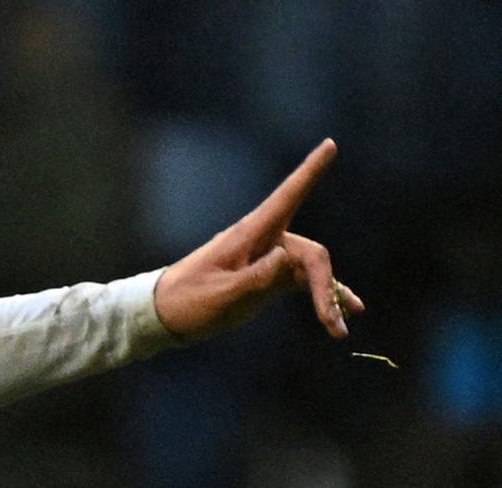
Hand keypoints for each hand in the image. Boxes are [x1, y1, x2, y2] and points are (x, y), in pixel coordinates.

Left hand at [153, 139, 364, 343]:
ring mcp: (268, 260)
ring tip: (339, 328)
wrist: (162, 317)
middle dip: (325, 286)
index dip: (310, 171)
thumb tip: (288, 258)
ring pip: (310, 272)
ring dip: (327, 297)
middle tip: (331, 321)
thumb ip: (257, 278)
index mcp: (250, 234)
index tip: (330, 144)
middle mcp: (264, 241)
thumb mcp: (222, 294)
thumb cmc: (187, 301)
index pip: (287, 196)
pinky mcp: (267, 278)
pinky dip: (319, 298)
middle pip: (309, 255)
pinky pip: (301, 283)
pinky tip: (340, 317)